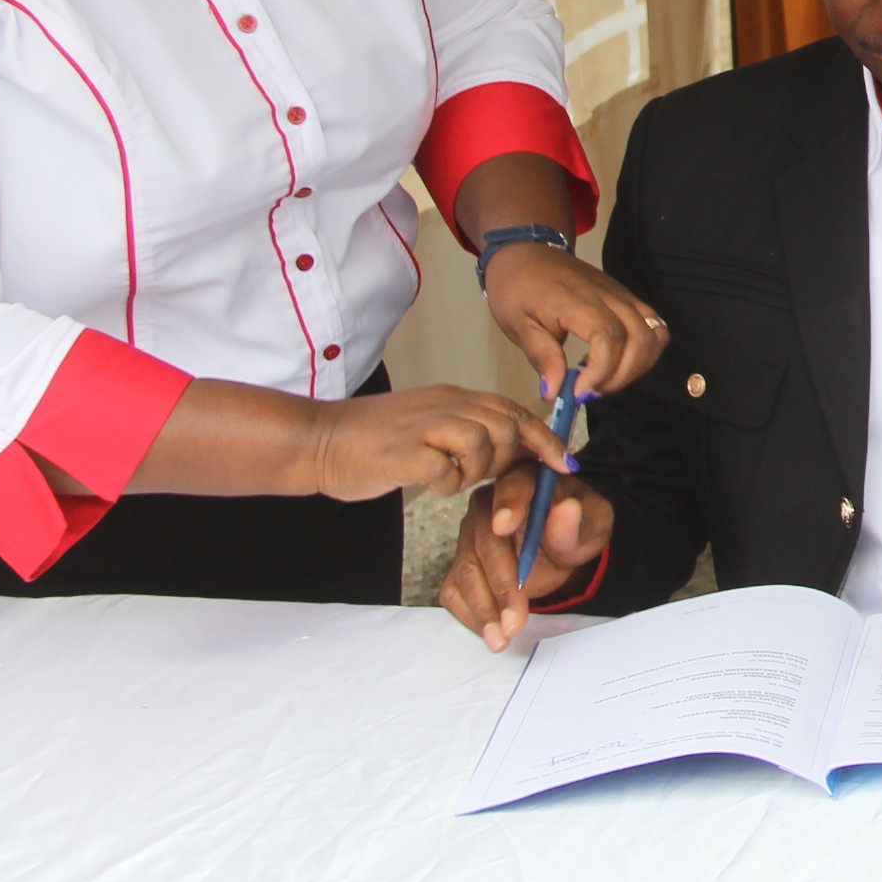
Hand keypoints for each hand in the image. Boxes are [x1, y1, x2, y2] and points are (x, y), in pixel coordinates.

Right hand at [300, 383, 568, 500]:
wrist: (317, 440)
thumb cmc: (374, 440)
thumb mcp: (429, 424)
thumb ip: (466, 429)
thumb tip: (509, 448)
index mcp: (453, 397)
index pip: (514, 410)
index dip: (544, 438)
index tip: (564, 464)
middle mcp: (443, 405)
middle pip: (506, 426)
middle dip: (507, 458)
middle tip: (483, 474)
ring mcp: (423, 426)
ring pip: (483, 443)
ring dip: (475, 470)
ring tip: (451, 477)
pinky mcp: (403, 452)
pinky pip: (446, 470)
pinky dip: (446, 484)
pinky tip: (430, 484)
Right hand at [439, 466, 616, 650]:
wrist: (568, 541)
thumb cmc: (580, 523)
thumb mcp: (593, 520)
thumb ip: (576, 521)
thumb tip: (567, 509)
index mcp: (524, 480)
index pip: (512, 487)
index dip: (508, 506)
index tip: (504, 527)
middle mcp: (489, 505)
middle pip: (485, 542)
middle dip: (501, 584)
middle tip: (516, 620)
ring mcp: (471, 535)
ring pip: (467, 571)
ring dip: (483, 608)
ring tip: (502, 637)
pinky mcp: (464, 563)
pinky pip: (456, 589)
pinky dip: (471, 614)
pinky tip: (491, 632)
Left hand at [479, 240, 667, 402]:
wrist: (527, 253)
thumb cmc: (519, 288)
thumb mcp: (518, 325)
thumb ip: (542, 357)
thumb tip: (554, 392)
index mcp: (577, 301)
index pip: (608, 338)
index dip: (600, 372)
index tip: (578, 392)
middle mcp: (608, 296)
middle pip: (640, 339)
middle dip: (621, 376)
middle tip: (590, 391)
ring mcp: (623, 295)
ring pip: (655, 334)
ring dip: (637, 366)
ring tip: (605, 380)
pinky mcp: (628, 299)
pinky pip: (654, 327)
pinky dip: (644, 353)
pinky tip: (616, 362)